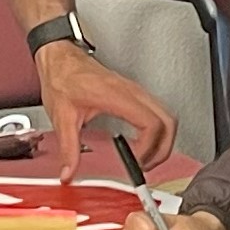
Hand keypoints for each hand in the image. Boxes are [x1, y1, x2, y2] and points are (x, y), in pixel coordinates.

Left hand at [39, 42, 176, 175]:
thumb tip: (69, 172)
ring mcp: (136, 91)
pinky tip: (143, 143)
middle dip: (164, 149)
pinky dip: (158, 131)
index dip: (149, 148)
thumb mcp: (62, 117)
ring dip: (164, 140)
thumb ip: (68, 148)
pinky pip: (158, 112)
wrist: (61, 57)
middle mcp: (131, 92)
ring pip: (167, 116)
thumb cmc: (63, 78)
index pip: (151, 123)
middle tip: (147, 165)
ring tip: (146, 158)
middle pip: (168, 121)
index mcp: (116, 96)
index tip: (136, 161)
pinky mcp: (134, 93)